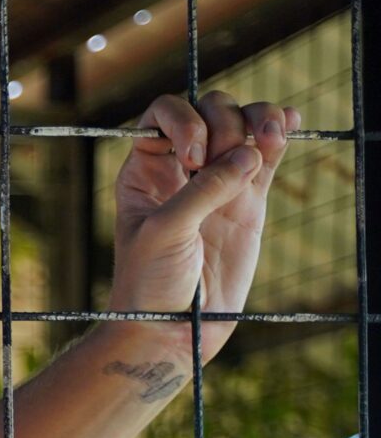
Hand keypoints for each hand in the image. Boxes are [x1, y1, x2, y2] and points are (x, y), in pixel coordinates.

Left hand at [107, 90, 295, 365]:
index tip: (194, 155)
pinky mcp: (250, 199)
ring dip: (260, 118)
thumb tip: (249, 154)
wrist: (173, 326)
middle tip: (220, 162)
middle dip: (225, 122)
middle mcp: (182, 167)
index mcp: (146, 169)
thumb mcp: (165, 233)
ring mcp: (218, 180)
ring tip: (270, 136)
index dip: (184, 119)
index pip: (164, 114)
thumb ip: (203, 192)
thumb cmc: (150, 282)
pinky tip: (291, 123)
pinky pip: (268, 153)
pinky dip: (281, 132)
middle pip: (211, 111)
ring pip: (243, 125)